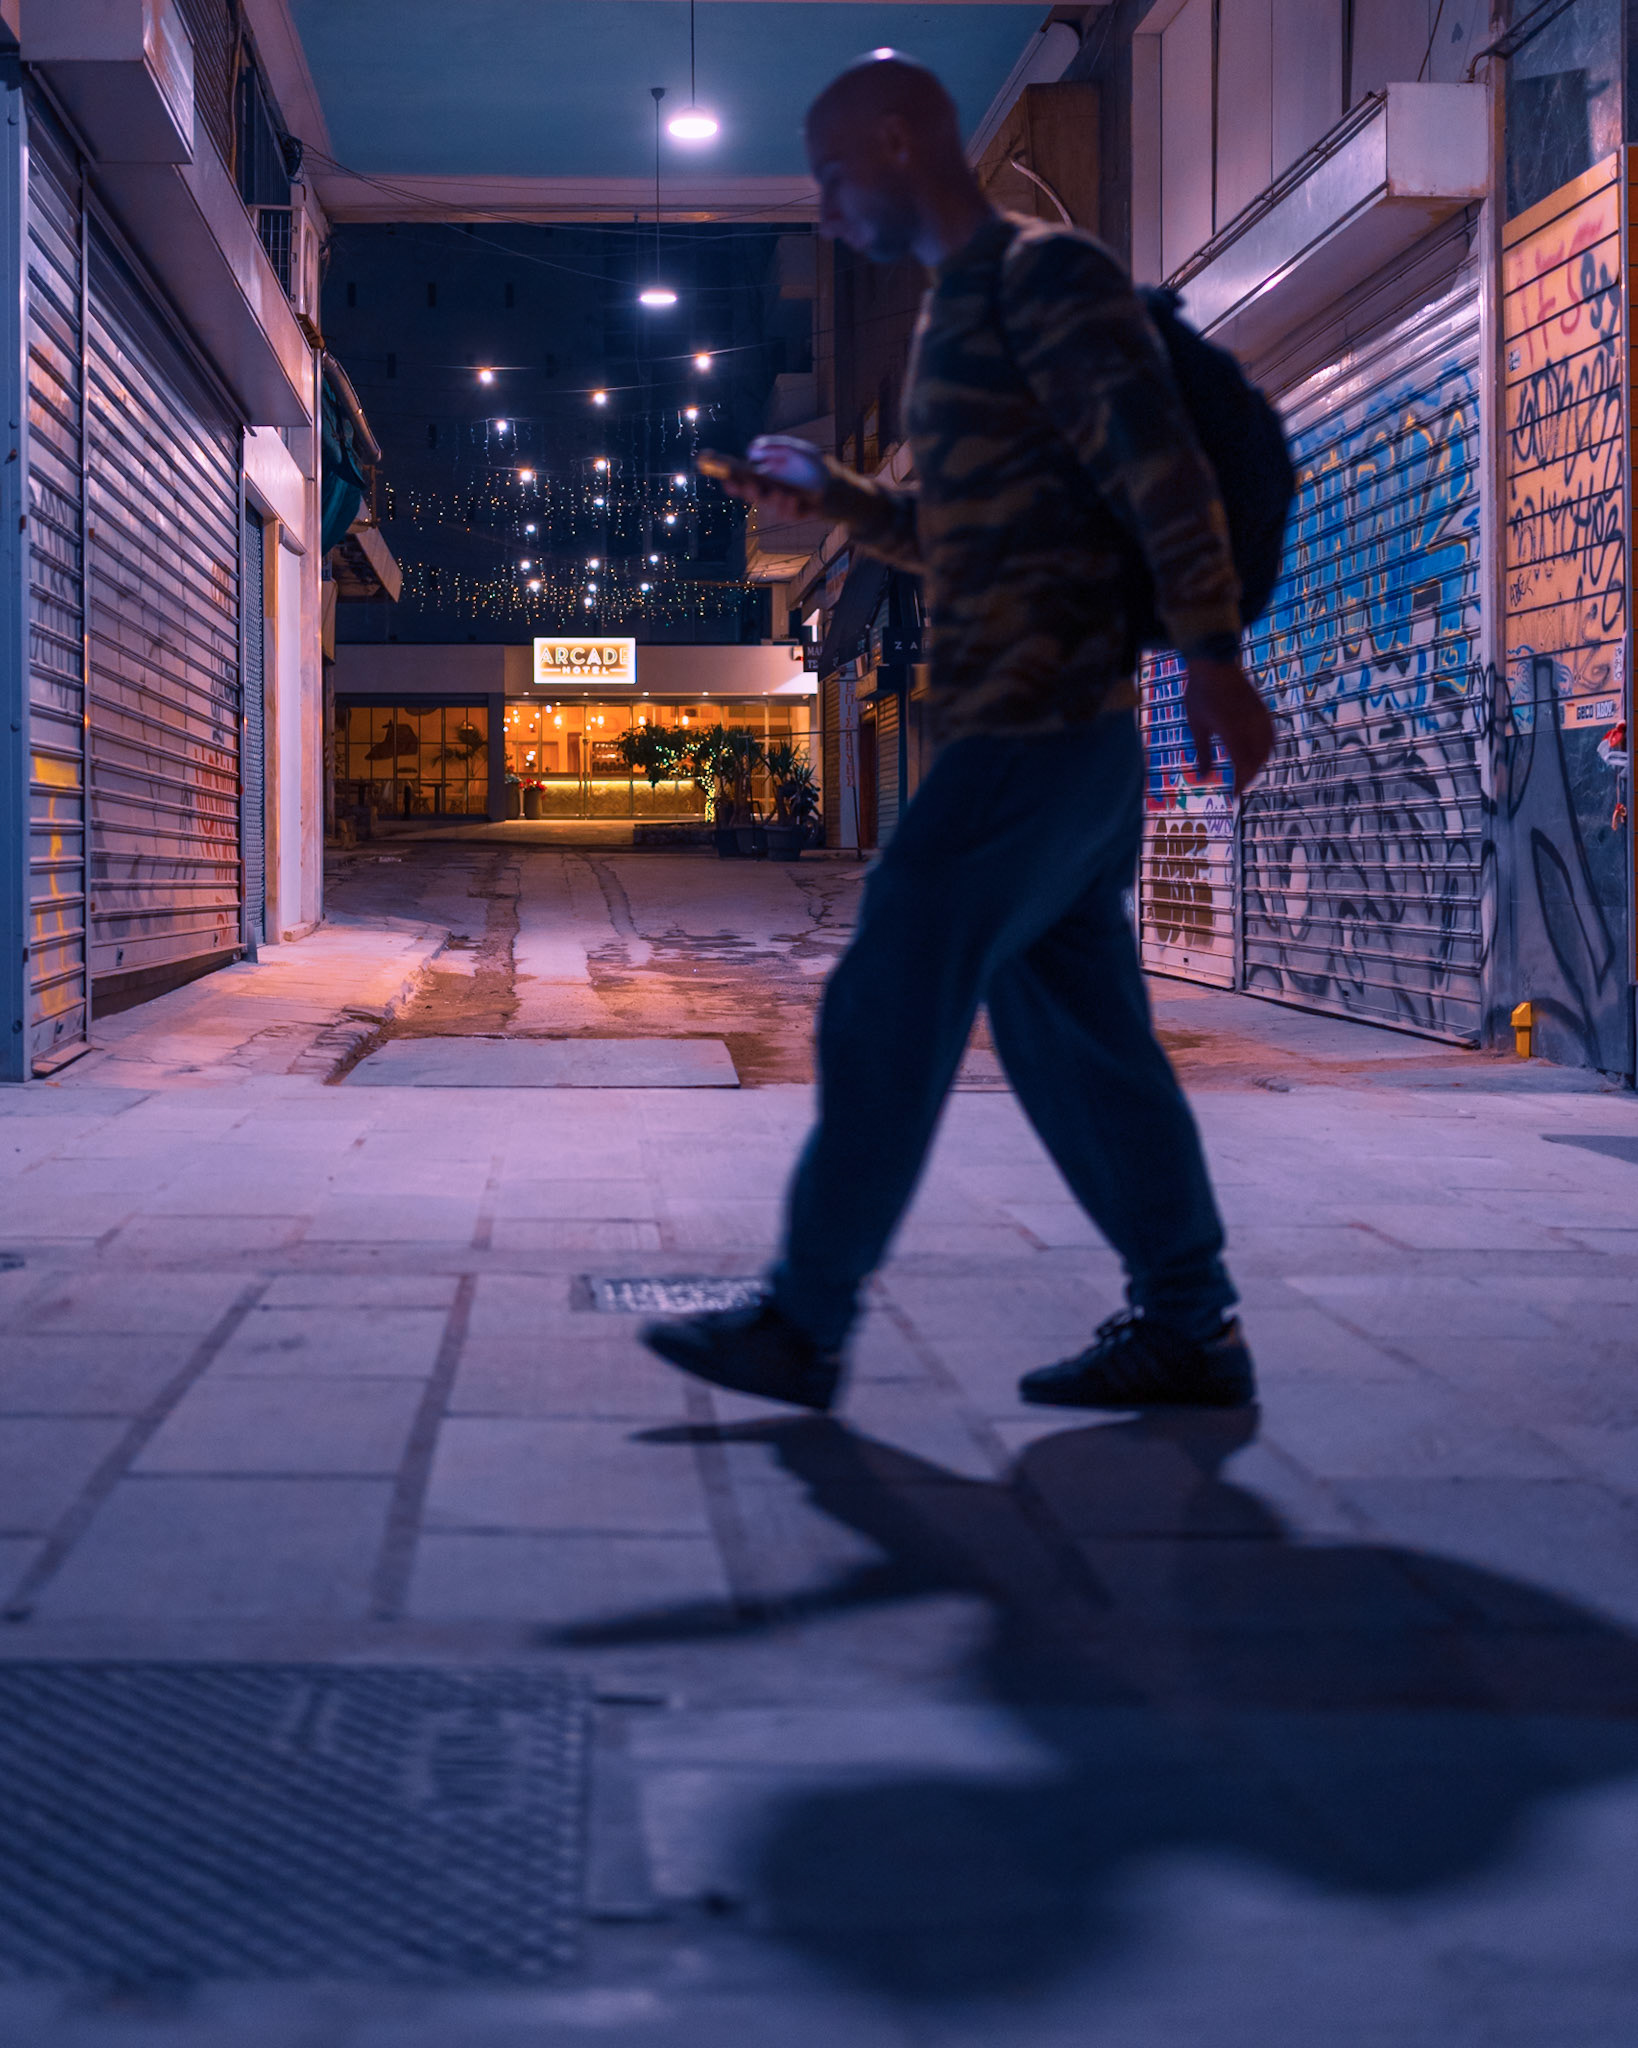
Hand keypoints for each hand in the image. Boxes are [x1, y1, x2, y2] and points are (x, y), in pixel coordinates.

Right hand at [727, 436, 826, 520]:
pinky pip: (787, 514)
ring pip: (769, 506)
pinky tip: (792, 499)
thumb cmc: (814, 466)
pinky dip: (789, 506)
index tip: (724, 476)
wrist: (837, 485)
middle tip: (745, 483)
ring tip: (775, 491)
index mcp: (764, 477)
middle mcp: (768, 492)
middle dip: (746, 490)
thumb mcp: (798, 450)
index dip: (731, 480)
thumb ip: (777, 446)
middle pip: (751, 495)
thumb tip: (752, 450)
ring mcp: (780, 505)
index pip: (742, 481)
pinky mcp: (794, 515)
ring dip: (770, 499)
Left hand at [1182, 656, 1273, 790]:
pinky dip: (1267, 748)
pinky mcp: (1261, 709)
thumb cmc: (1199, 694)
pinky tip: (1258, 753)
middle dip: (1249, 776)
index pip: (1242, 765)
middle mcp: (1248, 724)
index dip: (1240, 783)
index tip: (1234, 796)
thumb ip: (1202, 753)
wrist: (1213, 663)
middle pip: (1257, 760)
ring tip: (1247, 773)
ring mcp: (1258, 716)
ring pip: (1267, 748)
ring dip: (1259, 764)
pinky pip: (1270, 734)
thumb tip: (1202, 778)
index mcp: (1231, 730)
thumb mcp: (1196, 725)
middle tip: (1238, 787)